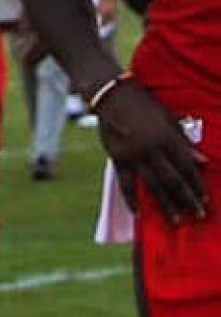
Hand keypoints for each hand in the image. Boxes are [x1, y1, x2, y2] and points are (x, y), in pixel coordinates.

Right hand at [95, 79, 208, 225]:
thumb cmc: (144, 104)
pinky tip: (139, 213)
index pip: (187, 167)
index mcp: (167, 138)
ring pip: (152, 185)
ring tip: (176, 220)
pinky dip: (131, 199)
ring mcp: (133, 156)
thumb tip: (202, 161)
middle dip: (187, 199)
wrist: (110, 96)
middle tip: (199, 215)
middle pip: (173, 180)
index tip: (206, 198)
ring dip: (166, 204)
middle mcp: (152, 149)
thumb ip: (184, 141)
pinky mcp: (117, 158)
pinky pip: (125, 183)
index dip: (198, 184)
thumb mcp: (169, 118)